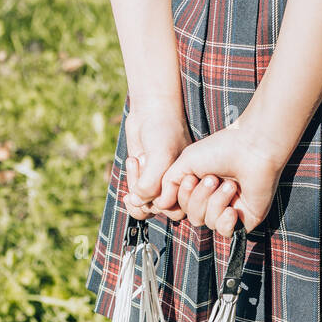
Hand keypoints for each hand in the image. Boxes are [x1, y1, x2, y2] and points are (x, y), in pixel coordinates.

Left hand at [122, 100, 191, 220]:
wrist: (150, 111)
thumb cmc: (163, 129)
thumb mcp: (161, 155)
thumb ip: (151, 182)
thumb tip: (136, 202)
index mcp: (191, 187)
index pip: (176, 210)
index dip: (161, 193)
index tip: (156, 160)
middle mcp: (178, 191)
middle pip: (160, 210)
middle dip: (147, 187)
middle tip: (145, 158)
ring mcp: (160, 188)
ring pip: (145, 207)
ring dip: (136, 186)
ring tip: (138, 159)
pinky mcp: (145, 183)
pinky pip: (136, 201)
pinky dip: (130, 185)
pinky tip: (132, 162)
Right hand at [156, 115, 291, 235]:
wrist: (252, 148)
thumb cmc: (222, 149)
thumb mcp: (185, 161)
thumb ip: (169, 182)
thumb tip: (160, 205)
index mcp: (202, 186)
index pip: (183, 206)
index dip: (184, 196)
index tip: (192, 178)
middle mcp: (216, 199)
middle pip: (194, 217)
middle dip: (199, 199)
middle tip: (213, 179)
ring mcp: (231, 210)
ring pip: (209, 223)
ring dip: (215, 203)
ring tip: (229, 185)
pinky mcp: (246, 219)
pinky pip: (227, 233)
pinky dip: (226, 222)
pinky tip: (232, 209)